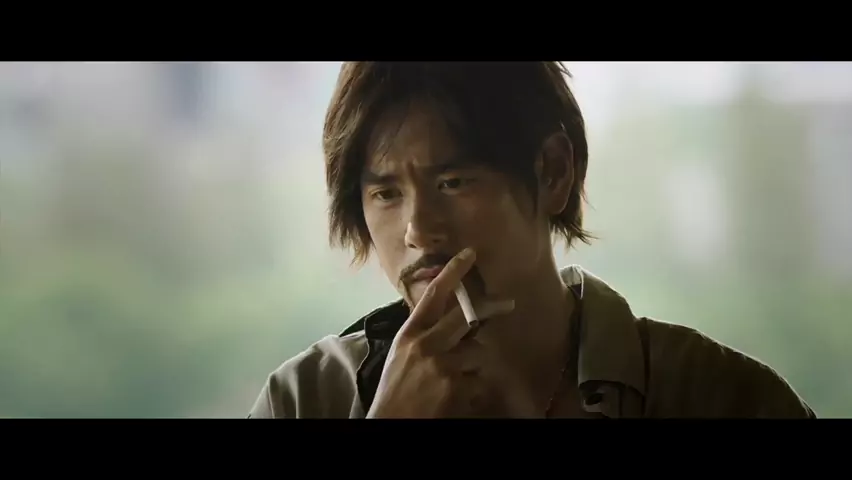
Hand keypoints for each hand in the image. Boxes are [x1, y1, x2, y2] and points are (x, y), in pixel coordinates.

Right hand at [366, 248, 514, 417]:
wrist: (391, 423)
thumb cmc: (394, 391)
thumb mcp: (401, 355)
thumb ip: (423, 335)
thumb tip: (449, 319)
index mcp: (410, 335)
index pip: (433, 296)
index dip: (452, 273)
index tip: (469, 255)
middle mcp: (427, 345)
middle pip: (466, 317)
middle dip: (490, 308)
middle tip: (508, 303)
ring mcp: (443, 366)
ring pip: (478, 352)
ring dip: (474, 365)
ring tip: (456, 381)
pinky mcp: (457, 388)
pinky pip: (479, 381)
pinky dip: (474, 390)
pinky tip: (458, 399)